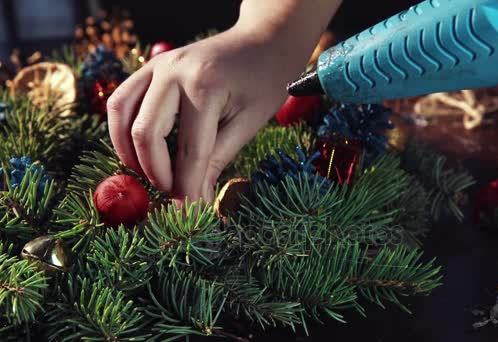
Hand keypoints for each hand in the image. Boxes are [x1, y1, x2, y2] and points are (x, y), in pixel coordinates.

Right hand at [107, 0, 340, 203]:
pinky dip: (122, 129)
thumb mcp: (249, 123)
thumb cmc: (265, 81)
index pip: (190, 151)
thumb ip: (218, 160)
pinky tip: (139, 151)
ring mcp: (157, 65)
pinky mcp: (151, 66)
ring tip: (153, 176)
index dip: (188, 189)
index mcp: (206, 86)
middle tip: (174, 195)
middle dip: (157, 174)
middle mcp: (173, 71)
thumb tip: (194, 199)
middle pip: (146, 134)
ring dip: (130, 153)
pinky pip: (121, 99)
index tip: (190, 216)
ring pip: (121, 115)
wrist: (263, 41)